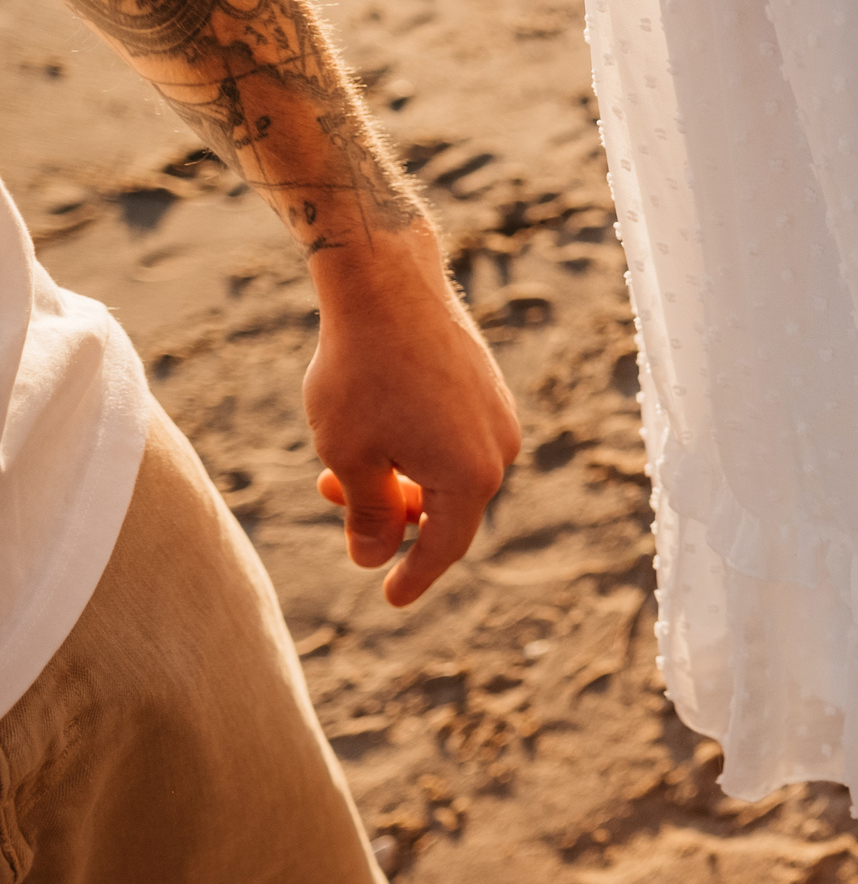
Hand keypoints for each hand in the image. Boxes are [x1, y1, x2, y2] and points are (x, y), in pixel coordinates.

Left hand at [303, 225, 520, 605]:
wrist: (387, 284)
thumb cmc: (361, 373)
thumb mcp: (349, 456)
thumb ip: (365, 515)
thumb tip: (372, 556)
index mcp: (471, 477)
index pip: (444, 547)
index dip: (412, 576)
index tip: (389, 598)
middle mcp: (498, 450)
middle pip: (446, 509)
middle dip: (391, 515)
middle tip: (332, 500)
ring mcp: (498, 416)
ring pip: (448, 471)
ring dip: (399, 479)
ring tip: (341, 460)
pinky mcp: (487, 388)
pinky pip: (456, 439)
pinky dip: (416, 449)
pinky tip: (375, 425)